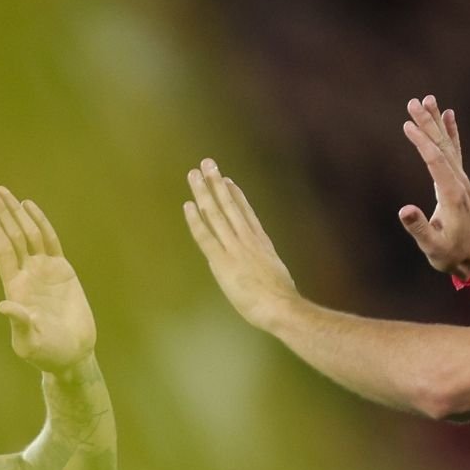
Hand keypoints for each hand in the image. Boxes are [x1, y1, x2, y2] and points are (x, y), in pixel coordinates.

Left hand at [0, 186, 95, 373]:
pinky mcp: (62, 271)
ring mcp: (44, 271)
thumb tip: (4, 306)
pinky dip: (41, 223)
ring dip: (16, 212)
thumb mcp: (29, 341)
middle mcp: (26, 274)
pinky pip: (50, 241)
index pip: (2, 251)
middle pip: (11, 236)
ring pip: (28, 234)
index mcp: (14, 288)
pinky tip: (30, 207)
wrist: (72, 354)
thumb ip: (19, 323)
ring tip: (3, 191)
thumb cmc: (47, 353)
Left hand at [183, 159, 299, 330]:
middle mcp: (247, 239)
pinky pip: (205, 236)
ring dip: (204, 192)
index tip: (227, 180)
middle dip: (217, 183)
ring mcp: (234, 248)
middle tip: (207, 163)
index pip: (246, 213)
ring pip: (215, 214)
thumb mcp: (277, 276)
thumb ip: (266, 267)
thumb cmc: (281, 299)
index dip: (236, 195)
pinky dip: (196, 220)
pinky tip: (188, 205)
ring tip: (195, 174)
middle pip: (229, 205)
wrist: (280, 306)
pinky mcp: (222, 261)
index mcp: (262, 243)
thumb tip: (264, 268)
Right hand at [398, 95, 469, 278]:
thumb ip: (419, 228)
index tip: (407, 124)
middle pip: (442, 146)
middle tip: (414, 102)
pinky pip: (454, 151)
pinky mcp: (459, 181)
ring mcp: (461, 180)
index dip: (421, 141)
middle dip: (428, 123)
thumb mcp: (432, 247)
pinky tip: (448, 116)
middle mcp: (459, 182)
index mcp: (452, 194)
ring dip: (437, 122)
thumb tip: (404, 210)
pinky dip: (451, 132)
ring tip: (427, 100)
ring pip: (448, 144)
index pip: (435, 160)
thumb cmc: (449, 254)